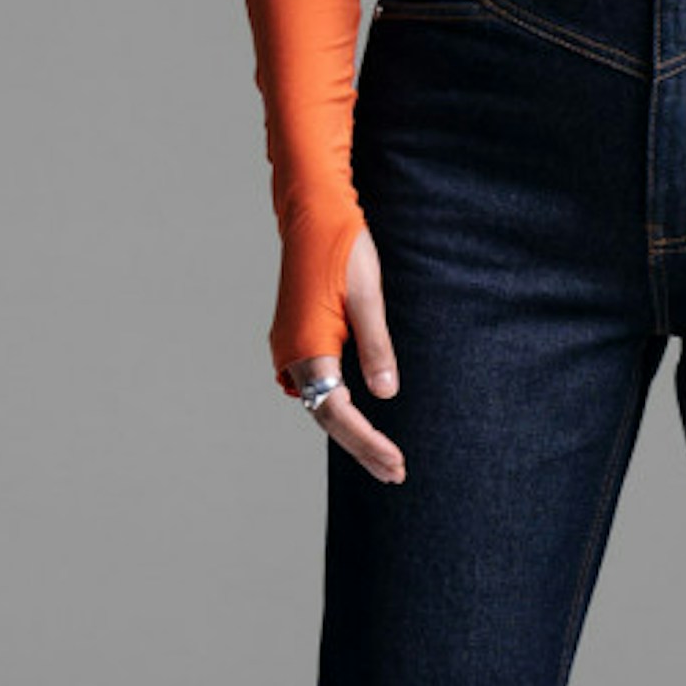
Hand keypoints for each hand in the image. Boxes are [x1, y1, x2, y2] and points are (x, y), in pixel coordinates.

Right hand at [282, 227, 406, 482]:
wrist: (313, 212)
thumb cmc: (343, 248)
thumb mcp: (368, 298)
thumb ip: (377, 348)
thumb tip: (386, 395)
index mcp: (307, 345)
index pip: (337, 411)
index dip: (366, 441)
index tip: (395, 462)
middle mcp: (290, 353)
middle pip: (327, 416)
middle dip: (361, 447)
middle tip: (396, 473)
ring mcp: (289, 347)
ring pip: (320, 403)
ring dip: (351, 433)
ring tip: (384, 459)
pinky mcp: (295, 338)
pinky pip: (317, 386)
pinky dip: (340, 410)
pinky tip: (361, 422)